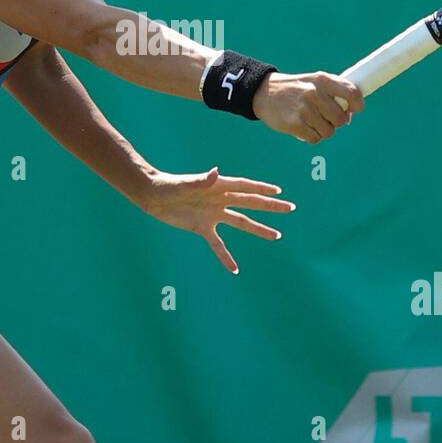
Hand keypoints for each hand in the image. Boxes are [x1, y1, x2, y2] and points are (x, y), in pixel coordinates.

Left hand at [140, 167, 294, 273]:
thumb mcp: (184, 185)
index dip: (262, 188)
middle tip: (290, 208)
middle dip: (270, 206)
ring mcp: (212, 214)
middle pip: (250, 203)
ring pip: (241, 222)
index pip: (245, 187)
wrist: (152, 196)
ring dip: (258, 229)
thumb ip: (201, 181)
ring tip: (276, 236)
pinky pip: (218, 244)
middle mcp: (219, 200)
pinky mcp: (202, 227)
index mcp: (218, 186)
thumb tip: (216, 173)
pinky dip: (225, 256)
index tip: (278, 191)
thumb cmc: (167, 186)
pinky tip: (235, 269)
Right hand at [252, 72, 364, 142]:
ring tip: (312, 122)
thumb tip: (351, 112)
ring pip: (328, 132)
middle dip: (336, 122)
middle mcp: (314, 93)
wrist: (264, 93)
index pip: (352, 93)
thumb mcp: (314, 80)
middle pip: (341, 119)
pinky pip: (314, 138)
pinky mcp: (294, 124)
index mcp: (322, 80)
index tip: (354, 109)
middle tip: (326, 117)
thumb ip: (334, 90)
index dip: (357, 104)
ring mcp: (304, 109)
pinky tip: (303, 127)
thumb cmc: (296, 88)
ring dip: (322, 130)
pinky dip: (311, 136)